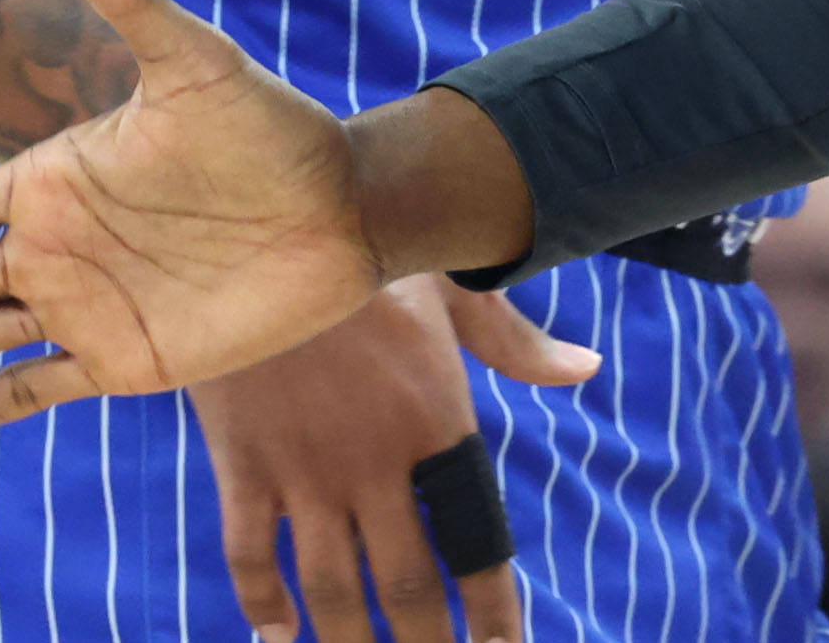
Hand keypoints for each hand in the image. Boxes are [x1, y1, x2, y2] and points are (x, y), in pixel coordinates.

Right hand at [191, 275, 599, 642]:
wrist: (266, 227)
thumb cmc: (371, 250)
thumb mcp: (456, 286)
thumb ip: (518, 344)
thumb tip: (586, 369)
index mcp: (436, 422)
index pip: (476, 539)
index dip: (493, 611)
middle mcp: (374, 462)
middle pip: (405, 587)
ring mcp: (303, 469)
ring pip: (330, 588)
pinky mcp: (242, 463)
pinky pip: (249, 555)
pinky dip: (262, 604)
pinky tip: (280, 638)